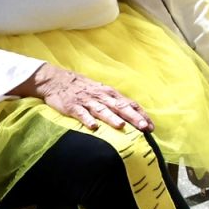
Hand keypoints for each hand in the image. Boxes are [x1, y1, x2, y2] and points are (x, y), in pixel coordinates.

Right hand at [17, 63, 151, 131]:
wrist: (57, 80)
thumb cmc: (83, 88)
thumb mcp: (101, 92)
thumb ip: (115, 103)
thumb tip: (133, 115)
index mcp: (110, 94)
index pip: (130, 104)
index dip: (141, 115)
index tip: (151, 127)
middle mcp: (101, 96)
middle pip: (120, 107)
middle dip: (133, 117)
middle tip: (144, 128)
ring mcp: (87, 101)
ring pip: (102, 110)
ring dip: (112, 118)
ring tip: (122, 126)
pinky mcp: (72, 106)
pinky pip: (81, 113)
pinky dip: (87, 119)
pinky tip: (93, 127)